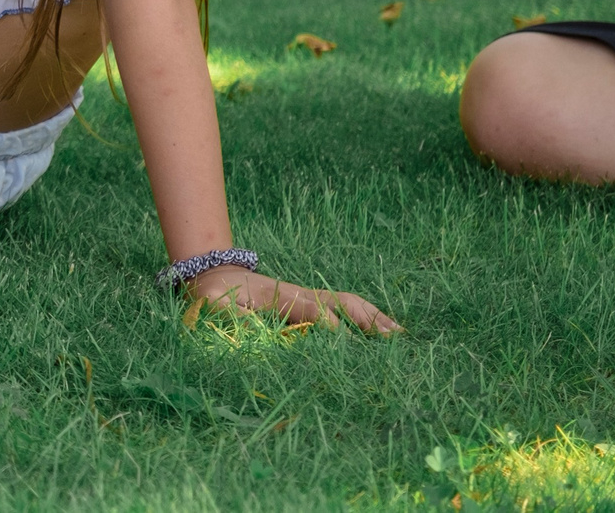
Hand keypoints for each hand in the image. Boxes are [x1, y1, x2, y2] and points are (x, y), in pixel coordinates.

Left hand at [188, 264, 401, 335]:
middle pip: (340, 302)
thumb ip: (231, 316)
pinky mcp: (310, 304)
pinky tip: (384, 331)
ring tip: (401, 336)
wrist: (214, 274)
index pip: (312, 311)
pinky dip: (366, 317)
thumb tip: (251, 327)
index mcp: (281, 297)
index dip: (328, 326)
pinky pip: (343, 308)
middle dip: (366, 319)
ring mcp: (309, 298)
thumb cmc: (214, 292)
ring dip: (374, 318)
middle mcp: (302, 295)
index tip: (345, 341)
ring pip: (348, 304)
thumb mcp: (214, 303)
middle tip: (394, 339)